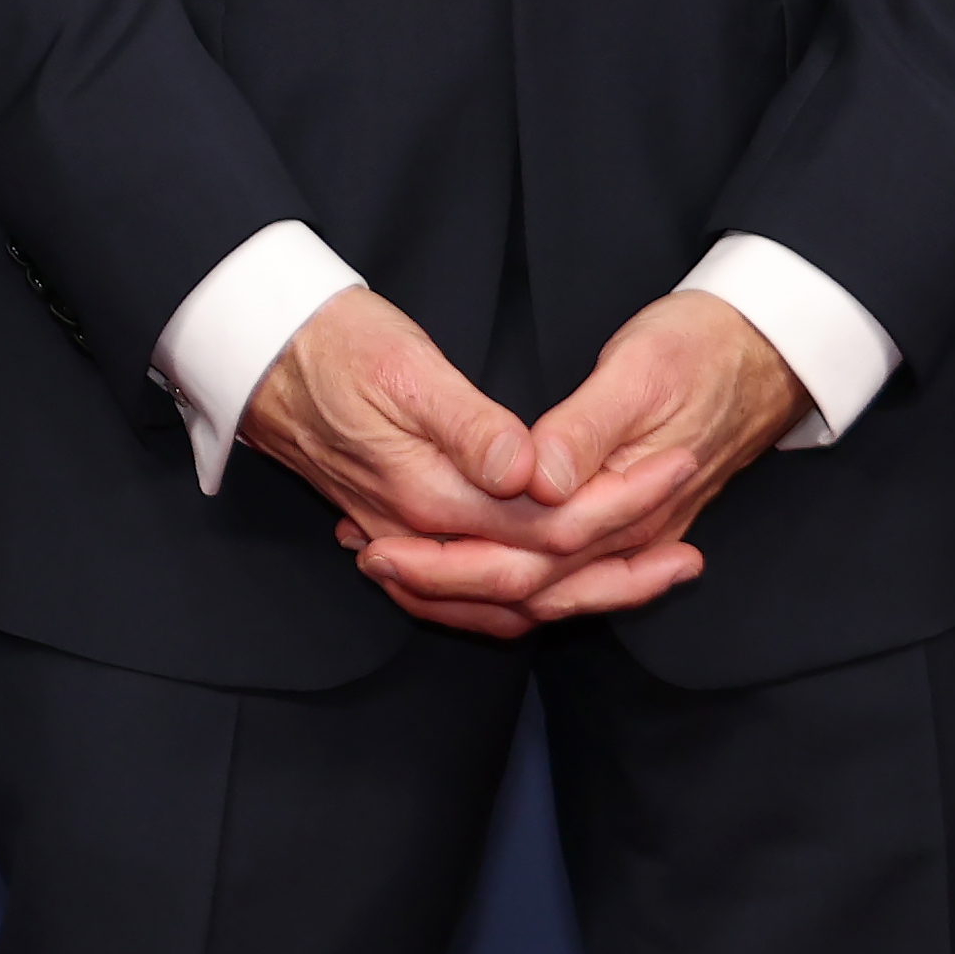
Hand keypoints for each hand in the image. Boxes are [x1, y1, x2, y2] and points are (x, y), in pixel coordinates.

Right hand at [240, 287, 701, 641]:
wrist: (264, 357)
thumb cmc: (337, 346)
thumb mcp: (405, 368)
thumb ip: (468, 425)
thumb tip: (528, 469)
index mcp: (430, 495)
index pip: (546, 527)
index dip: (618, 505)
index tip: (677, 470)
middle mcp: (419, 536)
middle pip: (536, 583)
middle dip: (619, 573)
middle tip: (690, 559)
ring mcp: (405, 545)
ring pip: (504, 605)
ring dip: (581, 599)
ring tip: (648, 582)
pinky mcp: (400, 540)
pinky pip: (469, 601)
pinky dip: (523, 606)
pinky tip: (559, 596)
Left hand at [345, 293, 804, 634]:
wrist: (765, 353)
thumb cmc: (700, 351)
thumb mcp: (641, 373)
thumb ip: (586, 431)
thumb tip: (535, 479)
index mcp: (624, 507)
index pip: (524, 561)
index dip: (446, 561)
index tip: (380, 545)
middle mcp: (627, 541)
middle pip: (523, 591)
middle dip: (440, 585)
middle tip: (368, 559)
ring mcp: (629, 541)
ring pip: (538, 595)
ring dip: (466, 590)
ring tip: (396, 572)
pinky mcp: (623, 528)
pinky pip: (556, 577)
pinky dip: (502, 579)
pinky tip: (461, 563)